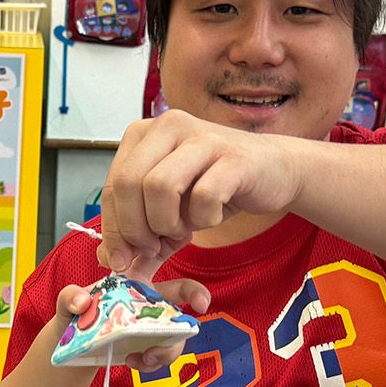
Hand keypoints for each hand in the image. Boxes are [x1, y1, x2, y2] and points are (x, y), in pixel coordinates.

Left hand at [100, 113, 300, 278]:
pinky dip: (204, 219)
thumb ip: (140, 236)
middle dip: (136, 228)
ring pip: (159, 187)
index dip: (114, 230)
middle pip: (127, 184)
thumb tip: (110, 261)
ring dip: (168, 223)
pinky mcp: (233, 157)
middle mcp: (168, 126)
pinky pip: (203, 197)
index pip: (110, 186)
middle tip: (156, 246)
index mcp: (144, 134)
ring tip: (185, 229)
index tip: (125, 258)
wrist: (275, 171)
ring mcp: (202, 138)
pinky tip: (213, 216)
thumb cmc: (217, 186)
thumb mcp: (170, 212)